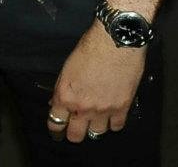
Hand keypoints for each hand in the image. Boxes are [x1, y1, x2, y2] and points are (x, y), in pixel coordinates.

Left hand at [47, 22, 145, 143]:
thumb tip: (57, 102)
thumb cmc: (90, 47)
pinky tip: (111, 115)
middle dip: (73, 132)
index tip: (57, 127)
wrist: (115, 41)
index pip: (55, 123)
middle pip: (75, 136)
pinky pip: (116, 126)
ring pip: (96, 133)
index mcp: (66, 96)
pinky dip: (113, 122)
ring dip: (94, 126)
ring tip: (95, 118)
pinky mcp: (122, 108)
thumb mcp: (68, 67)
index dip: (55, 126)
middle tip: (75, 126)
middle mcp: (83, 107)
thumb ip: (62, 88)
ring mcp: (103, 110)